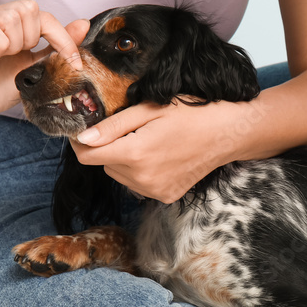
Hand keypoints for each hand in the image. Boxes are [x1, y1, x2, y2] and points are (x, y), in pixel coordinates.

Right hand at [0, 0, 88, 124]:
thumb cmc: (0, 85)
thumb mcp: (38, 66)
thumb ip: (57, 46)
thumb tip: (83, 24)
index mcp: (14, 21)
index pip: (46, 16)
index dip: (63, 38)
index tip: (73, 62)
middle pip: (30, 9)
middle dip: (32, 39)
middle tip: (18, 56)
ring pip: (12, 17)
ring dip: (15, 44)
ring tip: (3, 58)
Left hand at [70, 98, 245, 203]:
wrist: (227, 134)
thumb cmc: (191, 114)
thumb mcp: (150, 109)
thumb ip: (113, 125)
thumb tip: (83, 138)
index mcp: (136, 152)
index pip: (87, 156)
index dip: (79, 143)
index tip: (82, 131)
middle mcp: (142, 178)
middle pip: (103, 165)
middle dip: (108, 148)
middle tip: (131, 129)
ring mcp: (155, 191)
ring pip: (119, 176)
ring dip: (123, 161)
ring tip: (148, 142)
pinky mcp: (164, 197)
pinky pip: (137, 185)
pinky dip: (140, 172)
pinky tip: (160, 157)